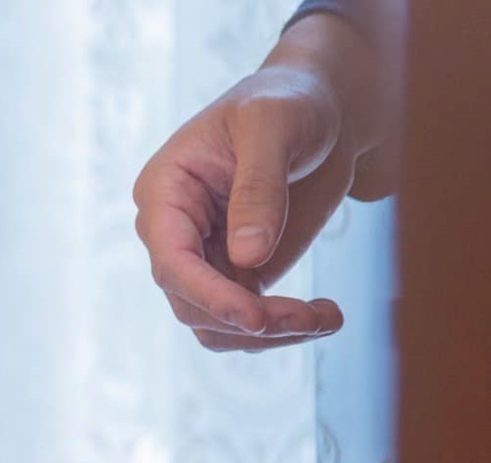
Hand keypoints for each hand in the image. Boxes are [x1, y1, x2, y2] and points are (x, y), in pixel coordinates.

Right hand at [133, 14, 390, 350]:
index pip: (172, 261)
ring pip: (216, 325)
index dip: (208, 295)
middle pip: (190, 303)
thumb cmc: (291, 100)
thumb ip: (259, 187)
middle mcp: (175, 234)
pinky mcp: (239, 274)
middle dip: (247, 320)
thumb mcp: (274, 125)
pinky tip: (326, 316)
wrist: (326, 110)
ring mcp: (206, 259)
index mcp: (164, 192)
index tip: (255, 318)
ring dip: (268, 334)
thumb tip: (247, 258)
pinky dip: (284, 329)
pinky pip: (247, 322)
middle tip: (311, 318)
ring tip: (326, 318)